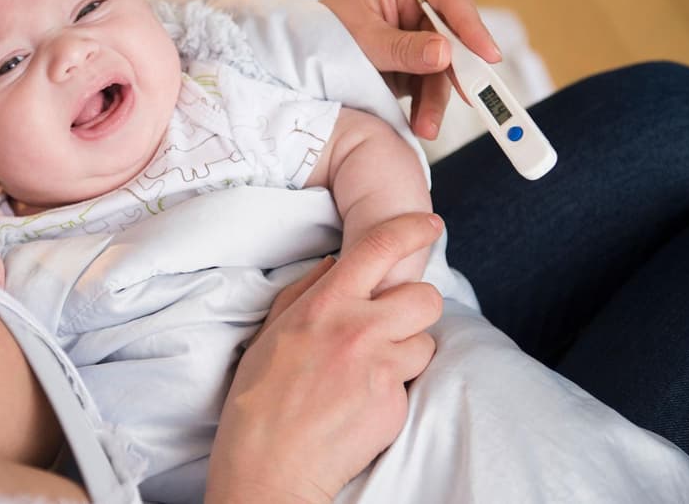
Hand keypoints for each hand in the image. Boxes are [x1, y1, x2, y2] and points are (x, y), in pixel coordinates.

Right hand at [206, 213, 443, 502]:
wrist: (269, 465)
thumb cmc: (259, 400)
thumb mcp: (270, 332)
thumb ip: (305, 292)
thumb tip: (335, 265)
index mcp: (325, 305)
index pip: (379, 247)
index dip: (412, 229)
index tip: (429, 224)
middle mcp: (359, 330)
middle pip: (426, 297)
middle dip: (416, 307)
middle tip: (392, 322)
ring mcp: (381, 369)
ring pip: (425, 342)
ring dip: (406, 351)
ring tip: (369, 370)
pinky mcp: (395, 404)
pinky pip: (410, 383)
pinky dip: (393, 388)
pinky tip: (361, 402)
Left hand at [320, 0, 501, 140]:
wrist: (299, 61)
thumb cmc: (326, 35)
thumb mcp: (362, 41)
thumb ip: (403, 48)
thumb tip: (445, 53)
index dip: (471, 26)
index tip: (487, 54)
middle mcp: (418, 9)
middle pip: (453, 38)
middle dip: (459, 73)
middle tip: (474, 98)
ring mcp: (419, 40)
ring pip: (443, 71)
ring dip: (437, 101)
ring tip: (426, 127)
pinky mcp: (414, 67)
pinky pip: (429, 88)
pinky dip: (426, 108)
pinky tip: (422, 126)